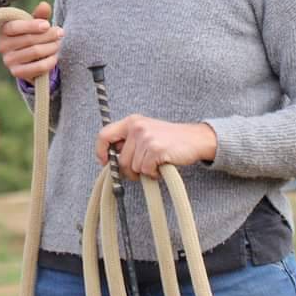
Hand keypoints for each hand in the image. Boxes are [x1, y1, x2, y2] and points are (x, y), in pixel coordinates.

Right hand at [0, 1, 62, 83]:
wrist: (30, 60)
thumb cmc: (32, 36)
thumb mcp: (36, 24)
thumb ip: (40, 15)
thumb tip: (44, 5)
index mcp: (3, 29)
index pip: (14, 27)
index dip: (32, 25)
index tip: (47, 24)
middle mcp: (2, 45)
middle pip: (28, 39)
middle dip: (48, 35)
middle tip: (60, 33)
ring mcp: (8, 60)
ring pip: (35, 52)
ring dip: (51, 47)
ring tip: (58, 44)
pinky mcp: (16, 72)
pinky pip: (37, 67)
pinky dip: (49, 61)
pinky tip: (54, 57)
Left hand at [95, 115, 217, 179]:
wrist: (195, 139)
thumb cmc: (169, 139)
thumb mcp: (145, 131)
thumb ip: (128, 141)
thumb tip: (110, 159)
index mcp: (131, 121)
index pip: (104, 135)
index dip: (101, 151)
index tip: (105, 162)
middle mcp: (136, 127)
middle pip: (120, 159)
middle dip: (129, 170)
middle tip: (142, 168)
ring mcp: (146, 138)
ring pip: (133, 167)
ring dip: (144, 171)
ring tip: (155, 163)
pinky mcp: (156, 149)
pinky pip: (145, 170)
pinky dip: (153, 173)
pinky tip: (161, 166)